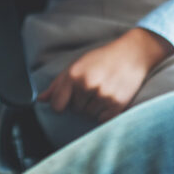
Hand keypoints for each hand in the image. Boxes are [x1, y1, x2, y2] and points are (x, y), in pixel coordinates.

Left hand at [38, 28, 172, 121]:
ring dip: (94, 108)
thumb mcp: (77, 65)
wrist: (133, 54)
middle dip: (80, 102)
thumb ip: (58, 84)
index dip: (61, 104)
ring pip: (89, 115)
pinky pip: (102, 120)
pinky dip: (105, 113)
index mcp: (73, 75)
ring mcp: (103, 96)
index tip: (67, 100)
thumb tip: (40, 100)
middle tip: (92, 88)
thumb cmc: (102, 59)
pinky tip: (110, 98)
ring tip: (102, 91)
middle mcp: (87, 86)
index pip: (56, 105)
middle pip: (75, 110)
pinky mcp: (117, 104)